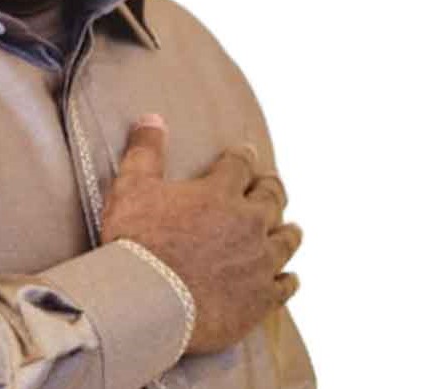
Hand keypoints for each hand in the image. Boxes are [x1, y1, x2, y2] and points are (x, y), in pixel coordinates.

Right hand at [99, 113, 302, 355]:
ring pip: (286, 240)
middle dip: (271, 188)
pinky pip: (285, 286)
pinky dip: (288, 279)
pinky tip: (290, 277)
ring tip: (291, 228)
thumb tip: (152, 119)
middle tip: (272, 184)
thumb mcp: (131, 188)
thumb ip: (145, 151)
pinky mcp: (261, 299)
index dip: (242, 156)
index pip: (240, 164)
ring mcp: (259, 262)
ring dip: (288, 231)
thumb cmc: (136, 243)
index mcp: (220, 192)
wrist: (148, 303)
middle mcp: (249, 223)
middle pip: (272, 197)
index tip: (246, 153)